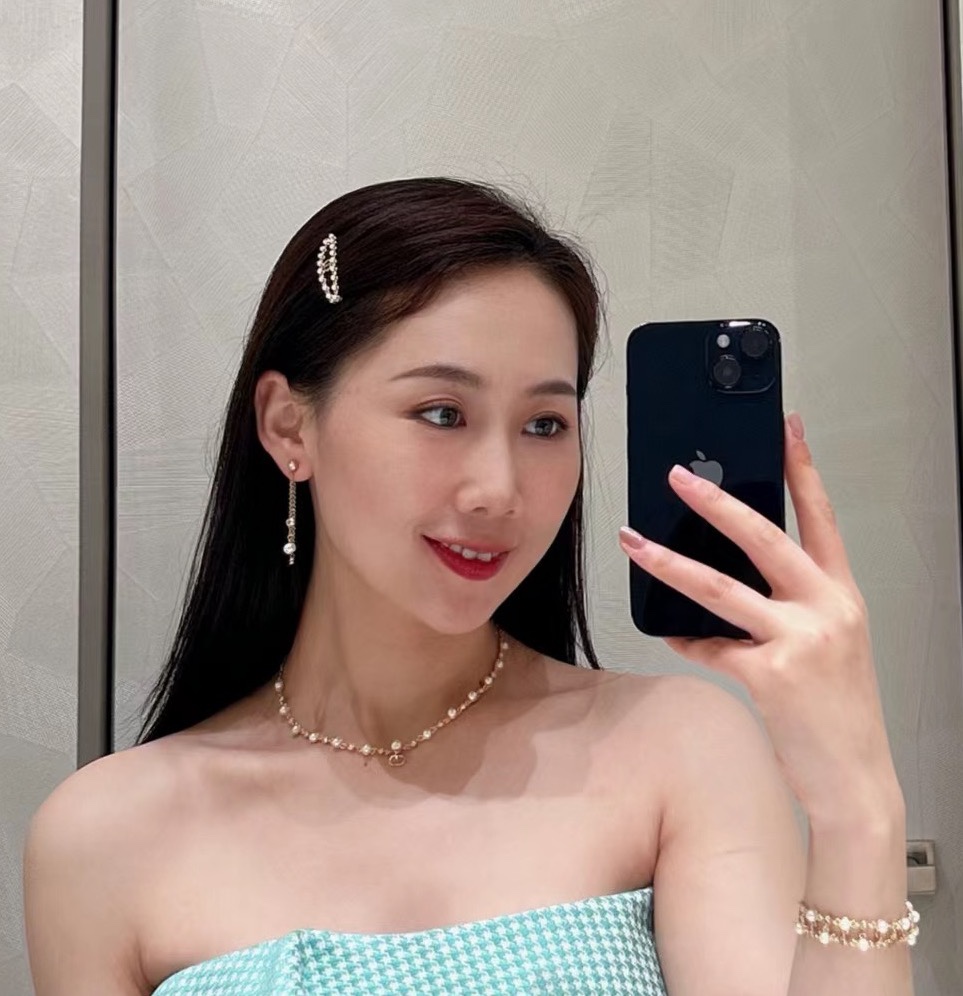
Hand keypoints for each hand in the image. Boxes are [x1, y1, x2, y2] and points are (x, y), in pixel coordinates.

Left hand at [619, 412, 902, 827]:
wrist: (855, 780)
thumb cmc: (839, 711)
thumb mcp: (829, 646)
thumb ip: (786, 609)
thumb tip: (723, 579)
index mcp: (842, 595)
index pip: (823, 517)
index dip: (803, 470)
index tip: (786, 430)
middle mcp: (826, 609)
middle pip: (763, 537)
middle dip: (715, 502)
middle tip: (677, 475)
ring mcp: (800, 640)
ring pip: (718, 586)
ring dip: (668, 562)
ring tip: (633, 542)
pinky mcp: (770, 675)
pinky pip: (709, 646)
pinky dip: (687, 640)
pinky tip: (673, 636)